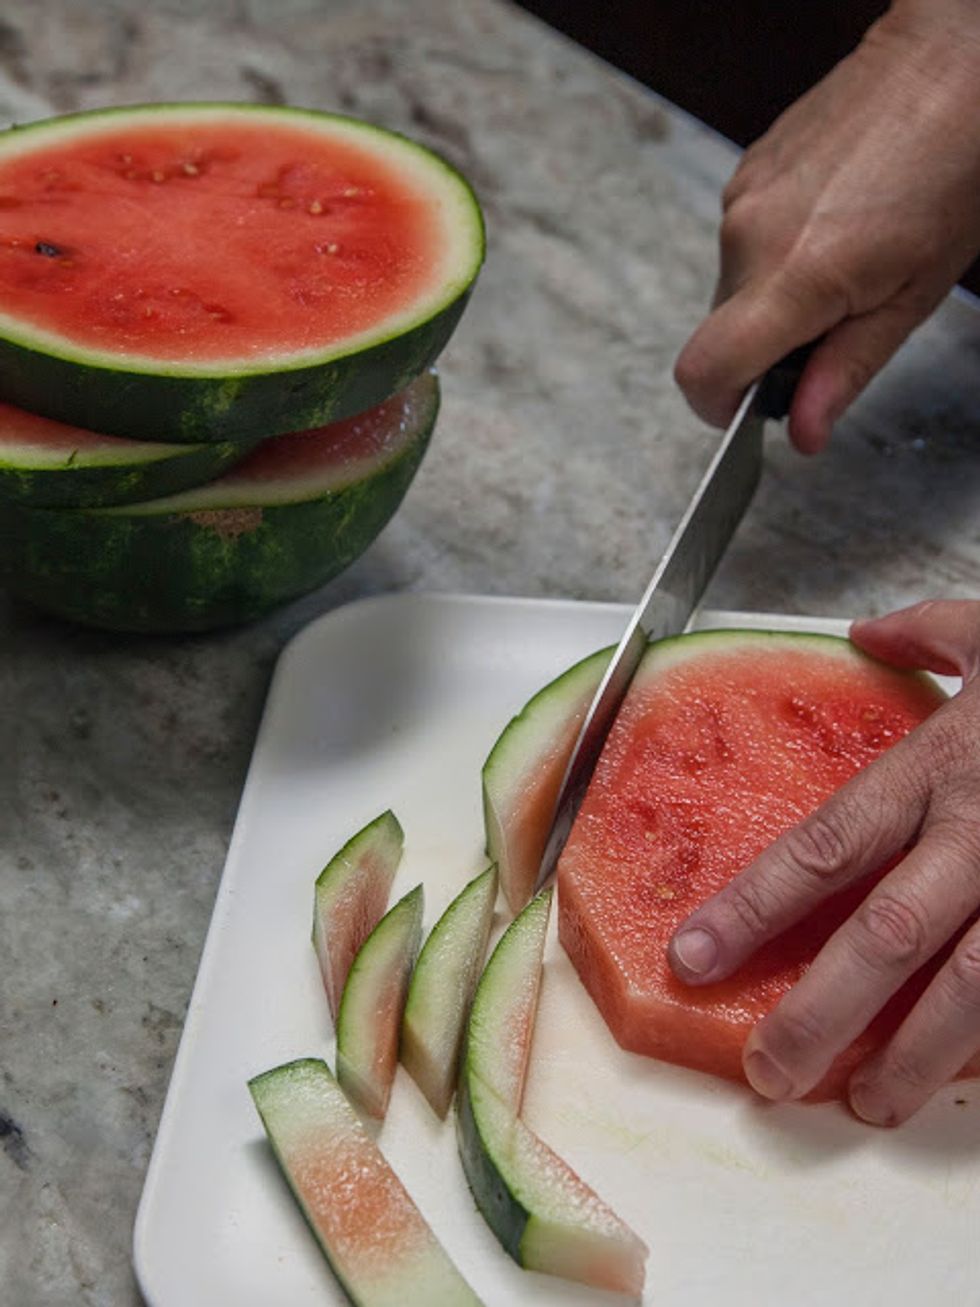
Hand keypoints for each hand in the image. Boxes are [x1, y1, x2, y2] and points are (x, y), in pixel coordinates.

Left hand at [667, 599, 979, 1124]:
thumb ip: (930, 634)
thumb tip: (866, 630)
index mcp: (942, 764)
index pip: (824, 846)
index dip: (753, 908)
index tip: (692, 959)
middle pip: (886, 935)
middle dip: (821, 1012)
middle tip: (768, 1072)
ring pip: (972, 988)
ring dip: (912, 1057)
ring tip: (863, 1105)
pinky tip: (957, 1084)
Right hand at [674, 1, 979, 452]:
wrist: (947, 66)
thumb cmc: (952, 171)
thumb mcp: (912, 297)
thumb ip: (844, 371)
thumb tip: (802, 433)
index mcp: (794, 276)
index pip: (704, 372)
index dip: (718, 408)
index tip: (750, 410)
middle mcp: (749, 236)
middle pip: (720, 334)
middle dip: (766, 349)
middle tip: (838, 320)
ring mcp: (740, 199)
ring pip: (733, 289)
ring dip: (776, 297)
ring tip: (845, 261)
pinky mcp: (744, 174)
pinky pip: (743, 242)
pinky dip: (778, 253)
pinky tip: (832, 225)